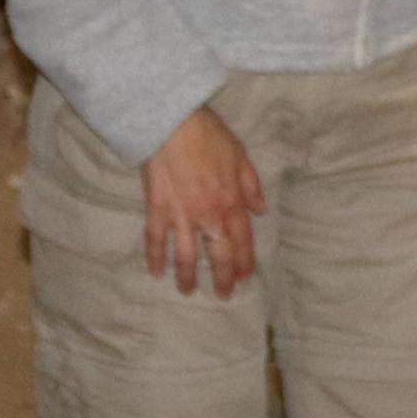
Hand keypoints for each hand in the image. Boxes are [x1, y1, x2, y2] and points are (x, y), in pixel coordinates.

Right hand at [141, 105, 264, 298]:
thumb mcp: (241, 156)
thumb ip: (252, 186)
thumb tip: (261, 211)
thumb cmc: (209, 135)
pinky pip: (155, 239)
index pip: (242, 241)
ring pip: (185, 255)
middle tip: (223, 295)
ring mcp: (181, 215)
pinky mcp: (157, 209)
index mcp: (231, 202)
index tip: (245, 277)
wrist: (173, 123)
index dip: (244, 262)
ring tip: (188, 291)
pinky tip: (156, 273)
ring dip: (187, 277)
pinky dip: (155, 258)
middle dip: (222, 279)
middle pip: (217, 255)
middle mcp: (208, 215)